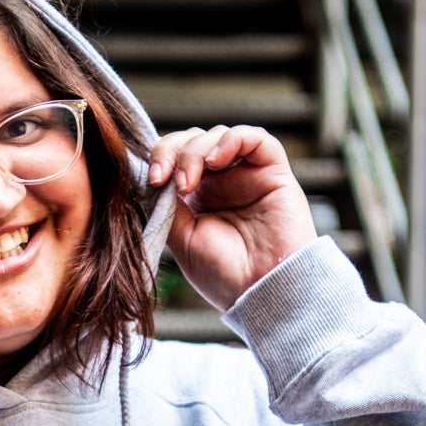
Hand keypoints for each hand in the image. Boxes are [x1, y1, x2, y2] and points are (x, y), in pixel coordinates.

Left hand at [150, 125, 317, 310]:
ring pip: (218, 135)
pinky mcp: (272, 172)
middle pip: (192, 140)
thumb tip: (153, 175)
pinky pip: (255, 138)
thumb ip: (167, 204)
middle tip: (168, 180)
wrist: (261, 290)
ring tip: (190, 181)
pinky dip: (232, 139)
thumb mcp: (181, 239)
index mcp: (196, 198)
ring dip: (196, 151)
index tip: (154, 180)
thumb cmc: (223, 274)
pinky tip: (217, 159)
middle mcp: (221, 182)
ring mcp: (246, 175)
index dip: (160, 158)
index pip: (173, 157)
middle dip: (174, 152)